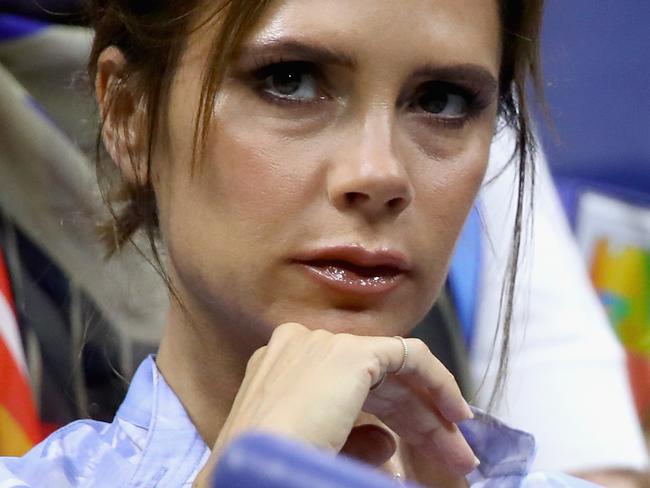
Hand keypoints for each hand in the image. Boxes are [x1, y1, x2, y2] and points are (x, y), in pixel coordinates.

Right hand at [193, 322, 476, 485]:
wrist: (253, 472)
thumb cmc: (269, 469)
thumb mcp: (315, 449)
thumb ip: (351, 440)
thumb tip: (386, 443)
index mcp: (280, 367)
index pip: (345, 384)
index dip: (387, 416)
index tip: (411, 450)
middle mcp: (299, 346)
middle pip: (373, 379)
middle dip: (414, 420)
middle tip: (448, 457)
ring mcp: (323, 345)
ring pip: (394, 369)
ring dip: (428, 411)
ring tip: (458, 453)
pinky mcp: (351, 353)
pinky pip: (409, 356)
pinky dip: (437, 382)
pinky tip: (455, 414)